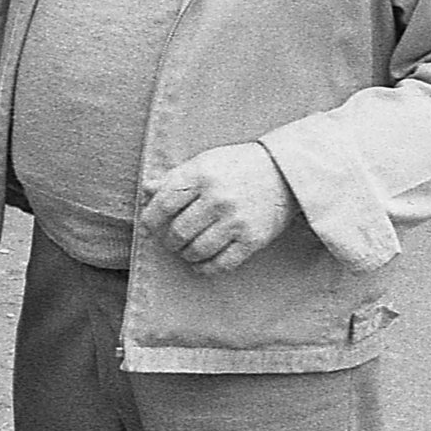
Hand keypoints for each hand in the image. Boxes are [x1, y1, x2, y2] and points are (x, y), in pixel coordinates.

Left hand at [139, 143, 295, 274]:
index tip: (146, 229)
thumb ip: (174, 177)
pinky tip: (200, 264)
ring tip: (185, 252)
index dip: (150, 220)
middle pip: (179, 231)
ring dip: (186, 255)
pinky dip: (205, 268)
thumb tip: (146, 190)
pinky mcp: (252, 239)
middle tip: (171, 242)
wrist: (284, 171)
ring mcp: (236, 220)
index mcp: (201, 175)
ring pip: (197, 250)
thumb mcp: (204, 162)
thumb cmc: (237, 165)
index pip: (164, 203)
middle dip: (169, 241)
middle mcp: (217, 198)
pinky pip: (222, 263)